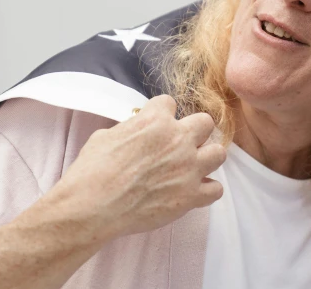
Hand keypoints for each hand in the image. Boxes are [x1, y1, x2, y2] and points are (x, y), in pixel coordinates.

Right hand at [46, 95, 226, 241]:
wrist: (91, 207)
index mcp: (156, 121)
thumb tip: (136, 132)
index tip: (155, 124)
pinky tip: (193, 192)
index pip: (169, 102)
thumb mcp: (107, 136)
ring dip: (206, 159)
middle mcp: (179, 140)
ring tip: (192, 167)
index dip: (161, 114)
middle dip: (194, 131)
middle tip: (181, 144)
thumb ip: (131, 129)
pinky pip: (216, 189)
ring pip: (219, 153)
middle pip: (205, 122)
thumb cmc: (91, 171)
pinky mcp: (191, 195)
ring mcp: (188, 168)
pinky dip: (206, 191)